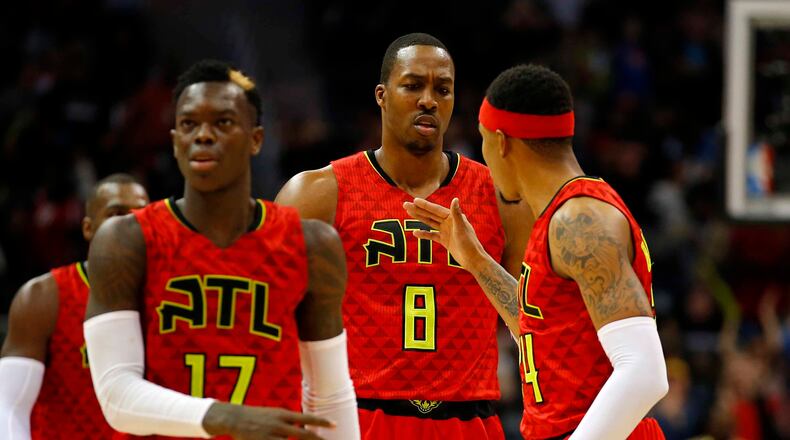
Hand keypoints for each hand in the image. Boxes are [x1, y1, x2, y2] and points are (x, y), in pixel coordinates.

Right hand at [203, 402, 332, 439]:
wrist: (234, 418)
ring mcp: (270, 435)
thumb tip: (305, 427)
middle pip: (303, 433)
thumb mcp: (275, 414)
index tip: (334, 424)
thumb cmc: (259, 416)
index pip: (306, 417)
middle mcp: (279, 424)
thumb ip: (290, 421)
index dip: (321, 421)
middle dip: (317, 439)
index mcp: (283, 414)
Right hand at [403, 197, 486, 270]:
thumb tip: (455, 199)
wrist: (472, 259)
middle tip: (405, 205)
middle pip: (430, 214)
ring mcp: (446, 231)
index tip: (414, 200)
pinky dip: (424, 234)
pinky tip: (415, 233)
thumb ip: (456, 214)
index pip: (436, 210)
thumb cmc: (469, 243)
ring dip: (419, 218)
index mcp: (453, 217)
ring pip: (430, 223)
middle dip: (418, 210)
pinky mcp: (444, 240)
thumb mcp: (461, 228)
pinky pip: (432, 236)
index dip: (425, 205)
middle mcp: (449, 222)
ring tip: (408, 212)